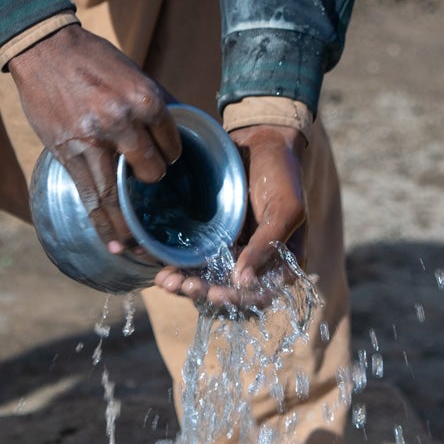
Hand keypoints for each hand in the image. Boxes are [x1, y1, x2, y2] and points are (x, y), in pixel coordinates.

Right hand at [10, 25, 180, 252]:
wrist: (45, 48)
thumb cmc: (91, 58)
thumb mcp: (132, 73)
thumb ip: (149, 105)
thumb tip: (168, 135)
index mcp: (145, 99)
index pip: (171, 143)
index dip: (170, 156)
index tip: (167, 162)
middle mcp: (123, 121)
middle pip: (151, 170)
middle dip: (153, 181)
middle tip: (151, 187)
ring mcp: (94, 141)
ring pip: (118, 194)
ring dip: (129, 225)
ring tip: (140, 247)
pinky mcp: (68, 153)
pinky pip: (90, 196)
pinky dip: (103, 223)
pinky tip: (113, 243)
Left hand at [154, 124, 306, 308]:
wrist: (262, 142)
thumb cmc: (283, 175)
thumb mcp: (285, 209)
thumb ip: (267, 246)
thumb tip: (242, 282)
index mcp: (281, 265)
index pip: (259, 296)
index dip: (236, 300)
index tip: (214, 292)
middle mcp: (255, 264)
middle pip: (228, 292)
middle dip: (203, 293)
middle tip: (182, 285)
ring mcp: (231, 252)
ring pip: (206, 279)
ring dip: (184, 284)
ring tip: (165, 279)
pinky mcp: (211, 239)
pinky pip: (193, 259)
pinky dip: (176, 264)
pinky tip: (158, 263)